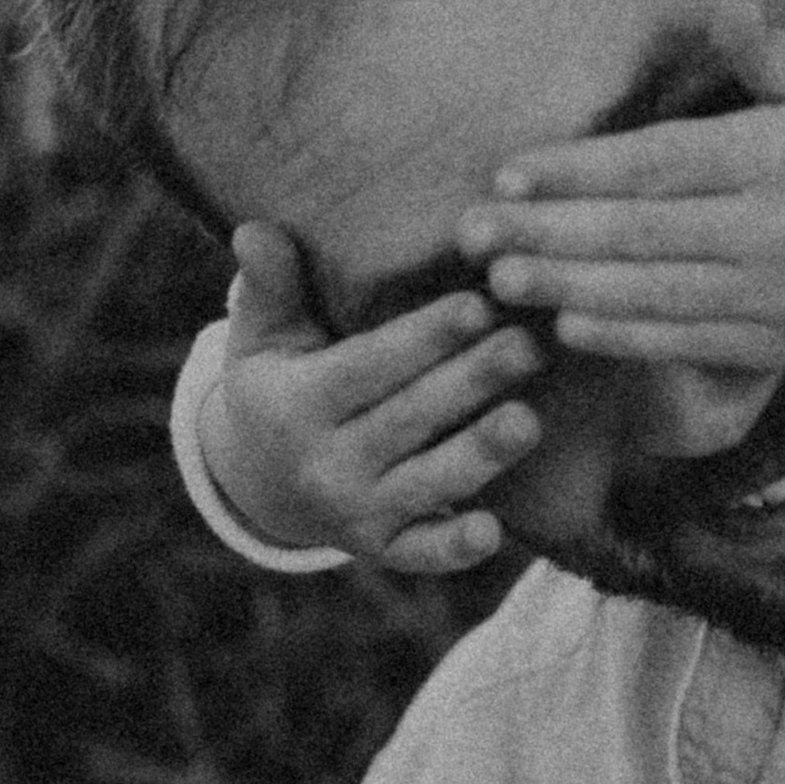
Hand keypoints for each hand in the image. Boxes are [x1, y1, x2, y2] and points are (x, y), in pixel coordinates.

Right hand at [206, 223, 540, 571]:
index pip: (366, 367)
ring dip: (478, 456)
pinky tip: (493, 532)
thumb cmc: (278, 382)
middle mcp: (324, 465)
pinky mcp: (384, 550)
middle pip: (407, 420)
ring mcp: (355, 514)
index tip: (477, 304)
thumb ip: (269, 285)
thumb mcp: (262, 335)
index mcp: (295, 404)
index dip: (422, 339)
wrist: (261, 480)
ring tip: (528, 420)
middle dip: (470, 382)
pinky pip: (421, 554)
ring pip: (425, 483)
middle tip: (529, 345)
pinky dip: (453, 549)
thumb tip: (255, 230)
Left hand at [460, 0, 784, 368]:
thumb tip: (726, 3)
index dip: (579, 171)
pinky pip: (689, 342)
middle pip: (641, 232)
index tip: (508, 174)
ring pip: (656, 294)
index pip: (659, 162)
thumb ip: (767, 56)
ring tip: (500, 283)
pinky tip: (567, 328)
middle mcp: (769, 227)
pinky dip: (626, 338)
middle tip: (473, 234)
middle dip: (550, 234)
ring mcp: (772, 292)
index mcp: (774, 155)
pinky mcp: (776, 342)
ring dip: (570, 290)